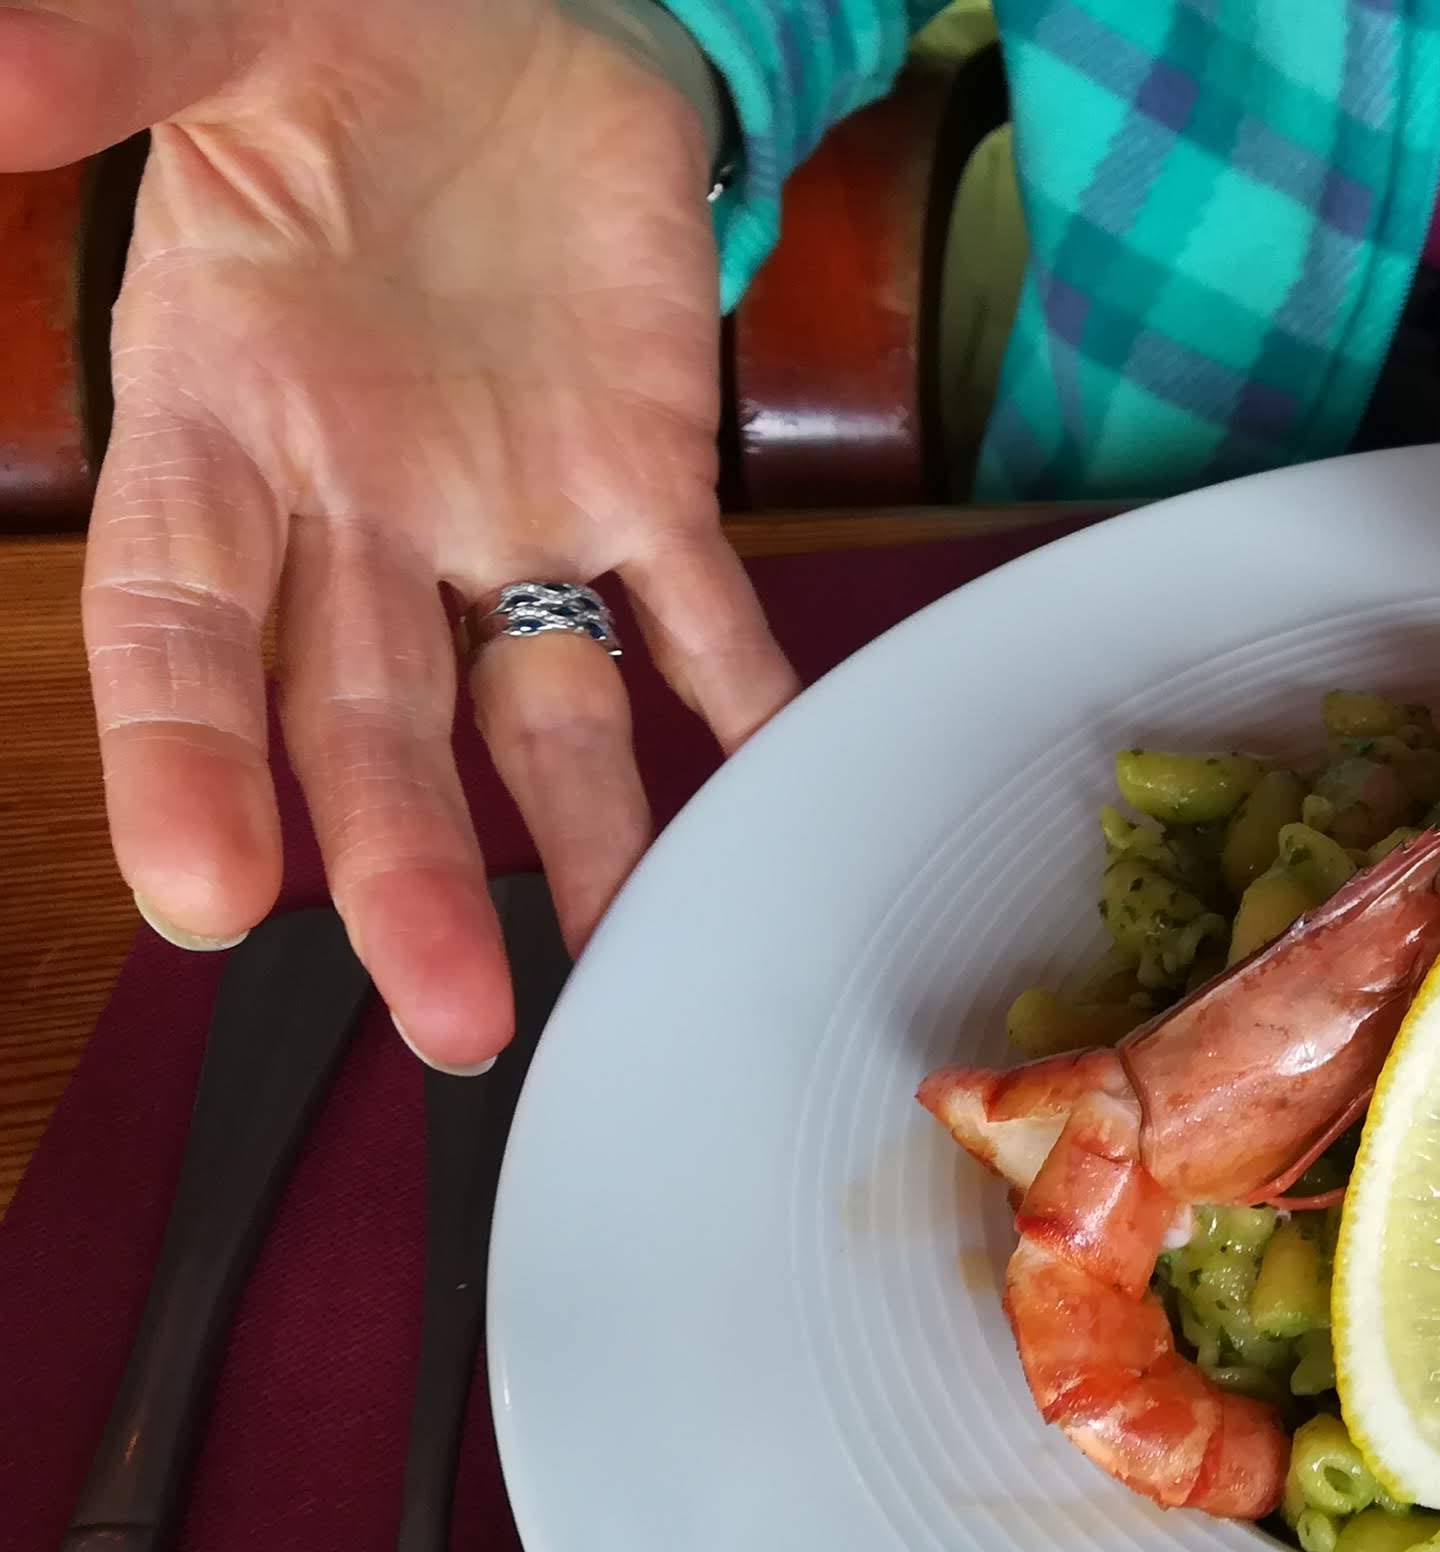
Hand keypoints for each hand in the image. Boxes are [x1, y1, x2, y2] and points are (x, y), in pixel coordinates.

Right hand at [0, 0, 794, 1068]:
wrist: (525, 18)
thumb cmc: (349, 41)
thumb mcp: (222, 37)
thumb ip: (114, 64)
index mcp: (221, 418)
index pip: (181, 627)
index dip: (184, 760)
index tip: (205, 896)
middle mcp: (360, 508)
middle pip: (367, 721)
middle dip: (399, 869)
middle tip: (447, 1014)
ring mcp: (510, 506)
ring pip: (534, 709)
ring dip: (573, 843)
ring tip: (614, 971)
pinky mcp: (648, 475)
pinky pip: (702, 616)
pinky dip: (745, 706)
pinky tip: (774, 811)